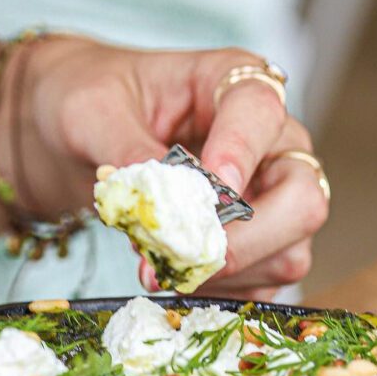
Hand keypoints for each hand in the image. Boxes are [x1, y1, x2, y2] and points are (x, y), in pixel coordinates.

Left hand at [17, 37, 328, 298]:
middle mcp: (268, 140)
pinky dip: (222, 293)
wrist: (74, 137)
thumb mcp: (92, 112)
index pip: (261, 110)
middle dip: (248, 238)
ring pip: (289, 251)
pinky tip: (176, 280)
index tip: (211, 189)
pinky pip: (264, 284)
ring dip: (227, 273)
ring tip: (161, 268)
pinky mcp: (259, 242)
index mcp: (232, 82)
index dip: (241, 152)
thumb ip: (126, 151)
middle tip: (186, 255)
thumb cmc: (91, 101)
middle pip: (302, 196)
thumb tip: (158, 201)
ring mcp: (270, 194)